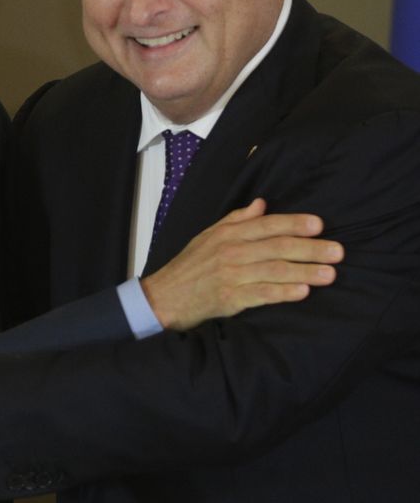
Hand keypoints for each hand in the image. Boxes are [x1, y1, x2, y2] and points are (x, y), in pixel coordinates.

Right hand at [142, 198, 343, 330]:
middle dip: (310, 248)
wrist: (164, 296)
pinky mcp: (230, 298)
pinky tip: (302, 292)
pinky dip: (283, 293)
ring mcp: (231, 275)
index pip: (267, 225)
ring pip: (274, 270)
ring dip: (304, 271)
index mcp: (228, 234)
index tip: (319, 225)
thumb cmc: (190, 266)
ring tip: (330, 273)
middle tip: (338, 251)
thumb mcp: (209, 235)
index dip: (294, 223)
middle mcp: (231, 252)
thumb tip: (262, 203)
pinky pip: (262, 294)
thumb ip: (237, 219)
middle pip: (277, 247)